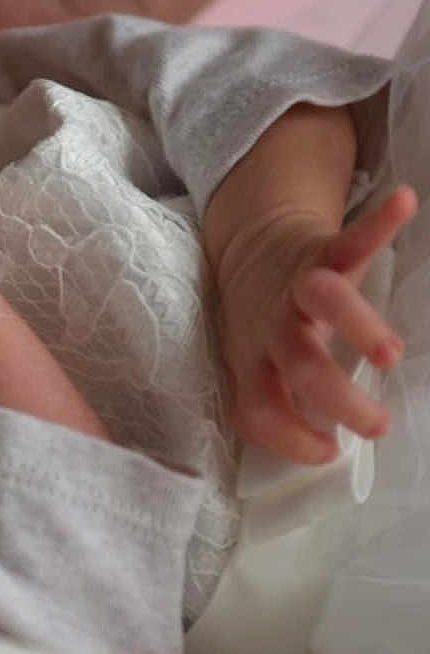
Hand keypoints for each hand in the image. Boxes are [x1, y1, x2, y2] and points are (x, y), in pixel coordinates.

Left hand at [216, 186, 416, 463]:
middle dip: (334, 395)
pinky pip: (351, 238)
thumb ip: (275, 404)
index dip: (287, 436)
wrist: (249, 248)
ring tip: (390, 353)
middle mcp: (272, 325)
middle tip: (375, 424)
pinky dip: (377, 223)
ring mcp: (297, 287)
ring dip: (356, 324)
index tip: (329, 451)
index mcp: (251, 358)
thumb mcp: (251, 364)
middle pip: (298, 362)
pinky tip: (404, 202)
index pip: (257, 406)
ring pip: (323, 302)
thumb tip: (322, 450)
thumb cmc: (262, 321)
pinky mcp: (323, 252)